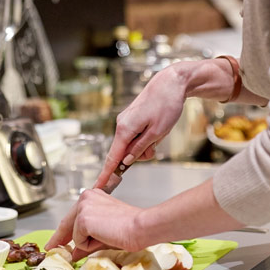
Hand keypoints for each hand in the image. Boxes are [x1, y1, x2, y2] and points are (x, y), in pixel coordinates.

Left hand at [45, 189, 145, 258]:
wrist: (139, 227)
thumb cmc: (129, 228)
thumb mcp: (103, 235)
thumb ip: (86, 242)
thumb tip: (74, 253)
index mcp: (93, 196)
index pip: (73, 216)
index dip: (63, 231)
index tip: (55, 241)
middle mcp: (85, 197)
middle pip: (67, 223)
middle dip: (60, 238)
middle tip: (50, 248)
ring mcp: (83, 207)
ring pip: (76, 235)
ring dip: (89, 242)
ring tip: (108, 236)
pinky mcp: (83, 219)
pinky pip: (80, 241)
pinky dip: (90, 245)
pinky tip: (105, 237)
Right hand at [91, 61, 199, 191]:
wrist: (171, 82)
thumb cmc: (166, 105)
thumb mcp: (157, 132)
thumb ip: (140, 148)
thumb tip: (127, 161)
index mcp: (125, 129)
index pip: (112, 158)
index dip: (106, 174)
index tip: (98, 187)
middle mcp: (121, 125)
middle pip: (124, 152)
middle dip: (139, 156)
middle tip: (155, 148)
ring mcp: (126, 120)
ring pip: (131, 144)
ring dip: (145, 146)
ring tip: (159, 135)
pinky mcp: (132, 118)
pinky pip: (135, 135)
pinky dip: (145, 138)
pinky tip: (157, 128)